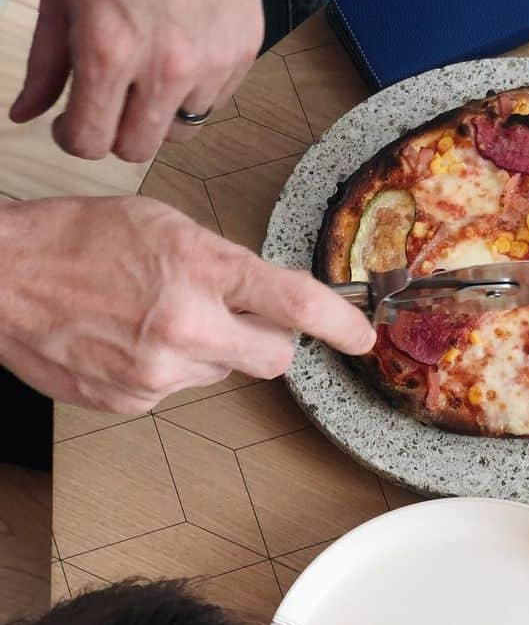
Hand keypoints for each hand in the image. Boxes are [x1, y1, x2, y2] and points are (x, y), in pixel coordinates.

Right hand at [0, 197, 374, 412]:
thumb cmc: (71, 239)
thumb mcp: (161, 224)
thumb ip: (220, 261)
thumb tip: (263, 294)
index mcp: (199, 267)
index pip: (295, 304)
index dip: (341, 323)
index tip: (360, 335)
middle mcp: (186, 324)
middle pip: (273, 357)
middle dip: (266, 339)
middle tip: (236, 316)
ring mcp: (159, 370)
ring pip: (221, 370)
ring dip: (206, 348)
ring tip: (151, 316)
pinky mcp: (134, 400)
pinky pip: (177, 387)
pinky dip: (165, 365)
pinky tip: (126, 337)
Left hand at [10, 0, 262, 161]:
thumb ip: (47, 62)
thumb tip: (27, 113)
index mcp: (109, 50)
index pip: (91, 142)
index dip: (73, 139)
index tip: (71, 127)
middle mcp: (164, 68)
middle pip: (137, 149)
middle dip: (116, 133)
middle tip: (110, 102)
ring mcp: (211, 64)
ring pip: (179, 129)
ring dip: (160, 110)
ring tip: (152, 66)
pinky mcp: (242, 54)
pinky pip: (215, 100)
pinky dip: (196, 87)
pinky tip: (183, 46)